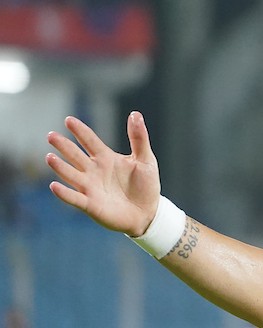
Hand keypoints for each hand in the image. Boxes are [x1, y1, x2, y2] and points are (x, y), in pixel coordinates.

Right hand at [46, 112, 161, 236]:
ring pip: (71, 175)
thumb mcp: (146, 160)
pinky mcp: (91, 205)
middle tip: (51, 135)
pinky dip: (64, 193)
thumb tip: (135, 114)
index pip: (90, 141)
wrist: (148, 213)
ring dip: (60, 167)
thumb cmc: (145, 186)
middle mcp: (94, 171)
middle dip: (64, 146)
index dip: (80, 131)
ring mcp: (90, 188)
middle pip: (75, 156)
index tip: (69, 120)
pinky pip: (74, 198)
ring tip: (49, 157)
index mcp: (105, 158)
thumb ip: (139, 138)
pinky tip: (54, 186)